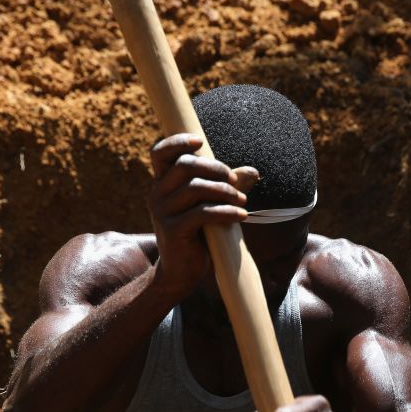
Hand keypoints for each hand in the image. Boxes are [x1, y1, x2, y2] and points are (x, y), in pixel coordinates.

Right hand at [147, 134, 259, 295]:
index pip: (159, 152)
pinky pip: (202, 213)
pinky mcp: (173, 230)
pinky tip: (242, 215)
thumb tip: (254, 172)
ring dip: (225, 191)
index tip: (200, 141)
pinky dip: (226, 211)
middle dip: (216, 168)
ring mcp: (162, 212)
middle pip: (185, 165)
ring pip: (196, 188)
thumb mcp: (209, 204)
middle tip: (235, 181)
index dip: (177, 141)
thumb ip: (226, 186)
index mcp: (161, 183)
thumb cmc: (198, 232)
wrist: (182, 270)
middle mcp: (156, 193)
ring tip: (243, 201)